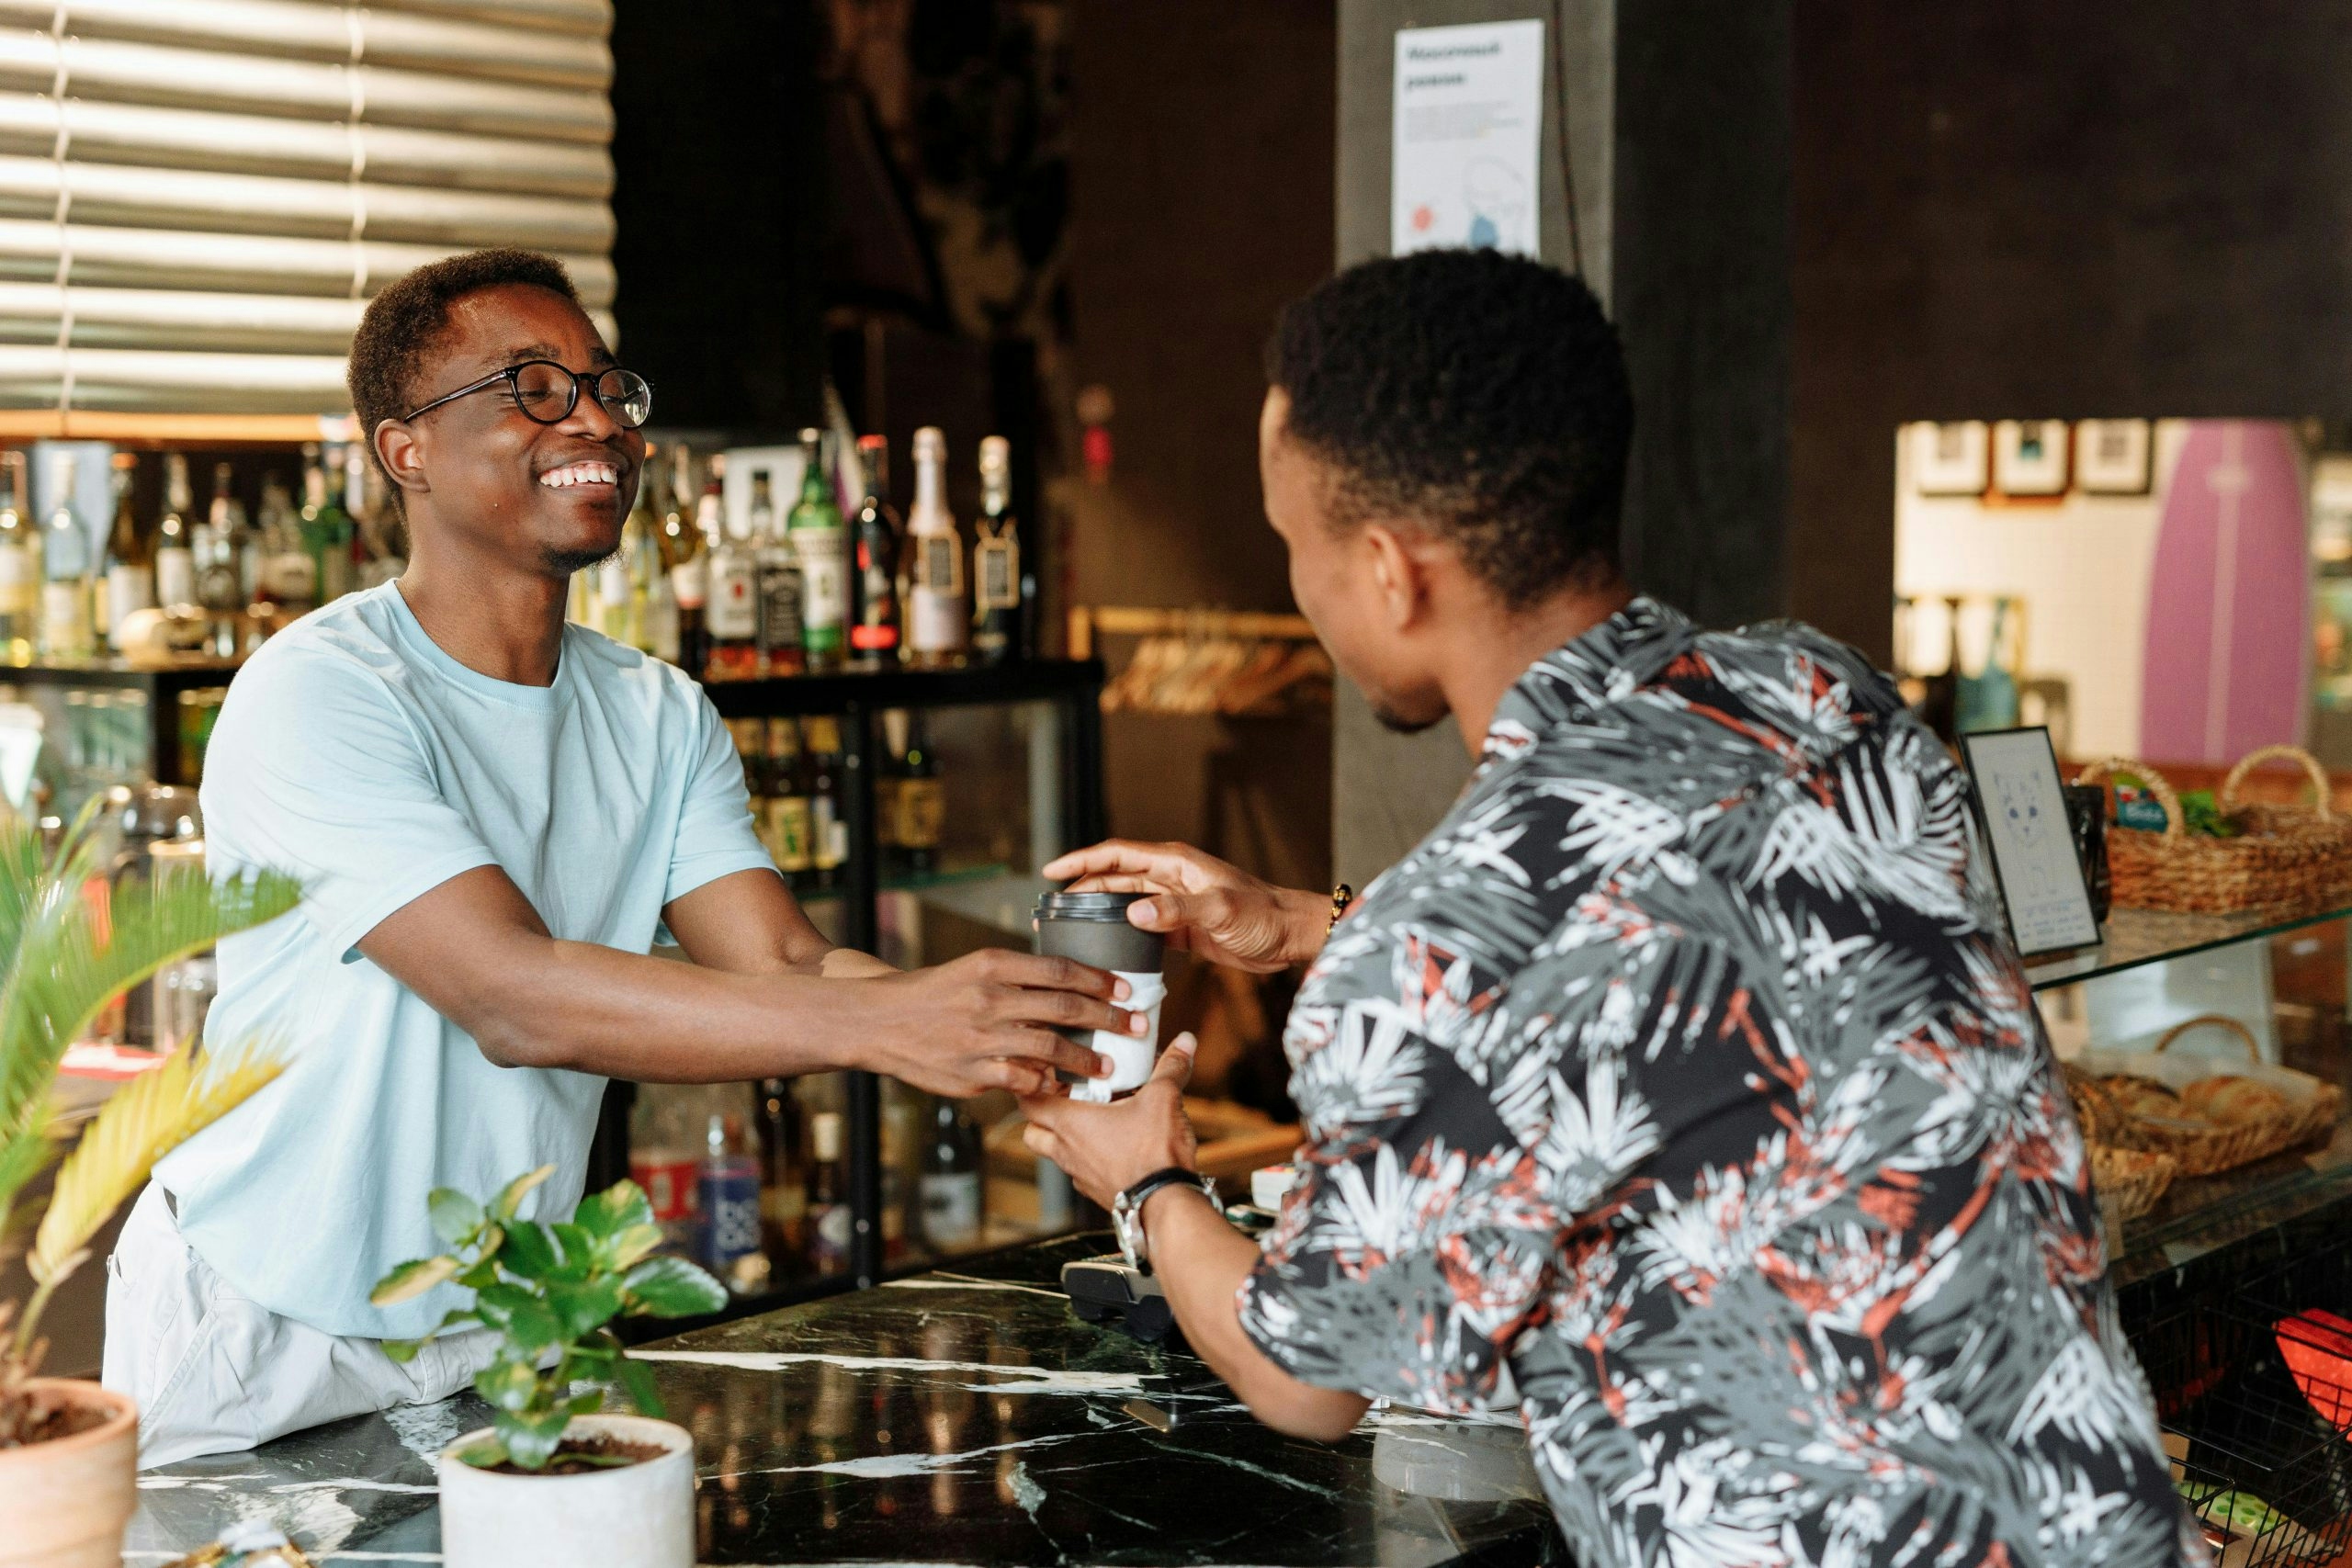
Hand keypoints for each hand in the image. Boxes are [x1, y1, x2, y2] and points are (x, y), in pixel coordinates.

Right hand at [856, 949, 1145, 1096]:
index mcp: (993, 965)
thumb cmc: (933, 993)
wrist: (880, 1021)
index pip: (1060, 969)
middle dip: (1108, 1019)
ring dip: (1086, 1059)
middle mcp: (990, 998)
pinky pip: (1024, 1081)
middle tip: (1134, 1026)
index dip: (1099, 981)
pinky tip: (1063, 1087)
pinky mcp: (973, 1072)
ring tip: (1108, 1067)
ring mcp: (982, 1037)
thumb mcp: (973, 968)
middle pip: (1065, 1008)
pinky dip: (1048, 1084)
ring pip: (1051, 1047)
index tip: (1123, 990)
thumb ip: (1017, 977)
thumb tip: (1067, 985)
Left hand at [1019, 1032, 1199, 1206]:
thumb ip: (1170, 1067)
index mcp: (1069, 1123)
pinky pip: (1082, 1170)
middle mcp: (1066, 1151)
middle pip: (1033, 1130)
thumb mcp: (1163, 1099)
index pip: (1027, 1101)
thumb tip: (1184, 1043)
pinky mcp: (1097, 1190)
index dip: (1030, 1084)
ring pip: (1056, 1152)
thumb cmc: (1153, 1154)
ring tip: (1094, 1119)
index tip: (1044, 1072)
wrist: (1164, 1204)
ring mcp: (1079, 1174)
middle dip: (1043, 1113)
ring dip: (1067, 1136)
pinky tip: (1115, 1146)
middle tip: (1067, 1095)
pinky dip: (1090, 1157)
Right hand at [1041, 840, 1326, 972]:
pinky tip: (1105, 949)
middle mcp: (1171, 878)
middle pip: (1115, 878)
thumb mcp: (1220, 910)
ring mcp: (1175, 902)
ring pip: (1125, 902)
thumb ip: (1177, 911)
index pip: (1117, 855)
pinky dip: (1121, 934)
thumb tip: (1133, 913)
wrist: (1290, 936)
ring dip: (1098, 911)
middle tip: (1050, 907)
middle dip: (1081, 887)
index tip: (1051, 871)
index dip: (1083, 860)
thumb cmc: (1263, 916)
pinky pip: (1142, 927)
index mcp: (1175, 863)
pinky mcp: (1182, 928)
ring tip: (1067, 926)